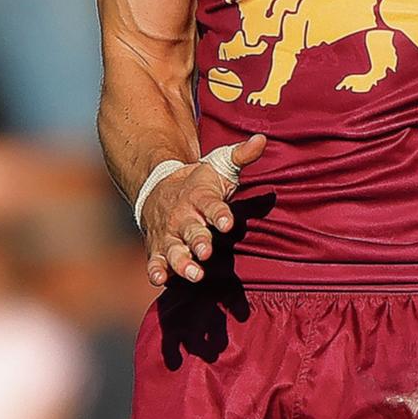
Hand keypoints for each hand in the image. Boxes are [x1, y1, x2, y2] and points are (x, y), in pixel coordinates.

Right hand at [141, 135, 265, 286]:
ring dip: (182, 263)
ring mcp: (169, 235)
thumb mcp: (219, 164)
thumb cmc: (199, 181)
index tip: (228, 223)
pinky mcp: (159, 249)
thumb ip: (241, 155)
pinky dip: (155, 271)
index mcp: (200, 197)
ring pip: (174, 251)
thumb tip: (262, 139)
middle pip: (192, 231)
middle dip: (200, 242)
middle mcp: (183, 217)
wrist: (158, 187)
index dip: (220, 214)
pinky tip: (159, 279)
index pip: (212, 205)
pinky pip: (155, 261)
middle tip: (207, 252)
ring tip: (193, 273)